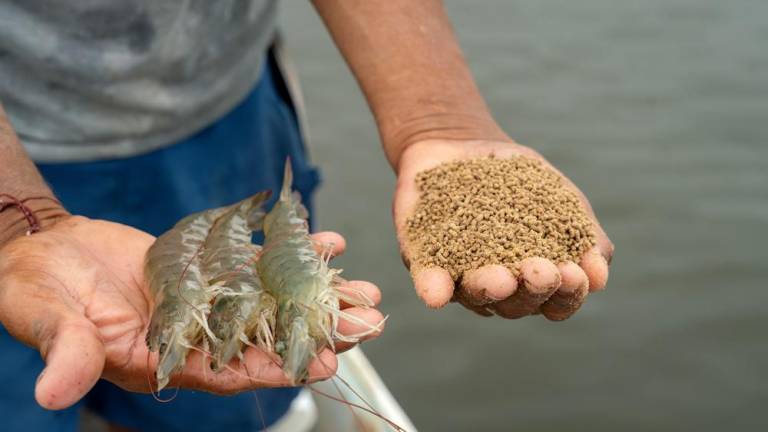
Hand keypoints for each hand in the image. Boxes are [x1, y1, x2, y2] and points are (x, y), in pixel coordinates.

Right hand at [0, 216, 381, 409]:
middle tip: (368, 324)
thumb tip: (53, 393)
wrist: (45, 253)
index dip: (275, 369)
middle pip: (268, 337)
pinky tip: (328, 242)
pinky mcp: (210, 265)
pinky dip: (292, 252)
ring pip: (274, 298)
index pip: (229, 372)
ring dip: (319, 294)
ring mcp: (208, 298)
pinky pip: (258, 260)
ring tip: (365, 290)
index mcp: (165, 359)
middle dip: (318, 332)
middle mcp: (196, 332)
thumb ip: (67, 352)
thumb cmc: (40, 294)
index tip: (323, 364)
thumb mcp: (50, 322)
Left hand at [393, 139, 613, 319]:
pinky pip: (427, 281)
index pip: (556, 303)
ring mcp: (458, 276)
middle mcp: (497, 288)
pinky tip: (437, 293)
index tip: (574, 273)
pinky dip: (433, 288)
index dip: (567, 295)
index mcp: (534, 283)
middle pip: (516, 305)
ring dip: (488, 290)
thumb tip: (599, 276)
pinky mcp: (422, 260)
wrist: (463, 144)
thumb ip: (586, 237)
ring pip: (473, 295)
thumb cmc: (519, 181)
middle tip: (541, 271)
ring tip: (502, 277)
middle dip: (532, 291)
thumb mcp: (560, 200)